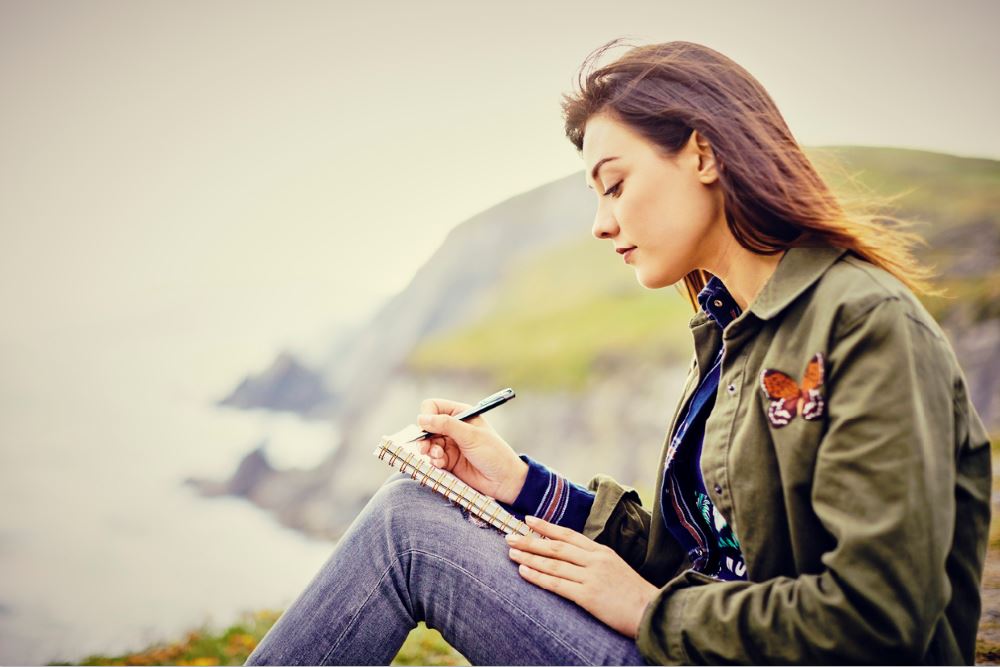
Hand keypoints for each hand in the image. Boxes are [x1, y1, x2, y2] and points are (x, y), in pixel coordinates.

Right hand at [416, 397, 527, 503]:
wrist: (503, 480)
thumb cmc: (493, 453)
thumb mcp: (470, 436)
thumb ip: (446, 425)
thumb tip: (421, 419)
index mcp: (461, 414)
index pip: (433, 407)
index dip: (427, 416)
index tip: (427, 428)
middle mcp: (453, 427)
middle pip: (427, 426)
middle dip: (425, 437)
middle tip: (426, 448)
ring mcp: (450, 444)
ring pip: (427, 443)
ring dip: (429, 450)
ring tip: (438, 457)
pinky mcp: (448, 460)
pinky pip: (433, 458)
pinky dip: (434, 461)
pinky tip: (442, 464)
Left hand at [505, 515, 659, 638]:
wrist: (652, 611)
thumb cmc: (634, 594)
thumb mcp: (616, 567)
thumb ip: (595, 560)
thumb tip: (573, 557)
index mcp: (601, 551)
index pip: (569, 534)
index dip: (547, 527)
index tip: (528, 519)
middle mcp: (594, 560)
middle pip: (556, 546)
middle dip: (531, 540)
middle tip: (509, 536)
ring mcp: (591, 577)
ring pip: (553, 563)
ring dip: (529, 556)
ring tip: (511, 552)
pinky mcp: (588, 595)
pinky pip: (557, 584)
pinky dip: (538, 576)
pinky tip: (524, 571)